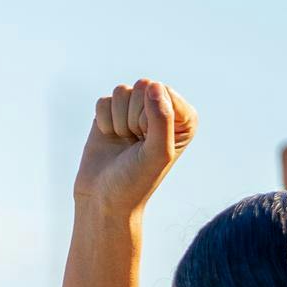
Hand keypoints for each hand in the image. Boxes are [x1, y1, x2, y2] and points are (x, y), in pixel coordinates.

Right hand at [72, 79, 196, 216]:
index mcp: (183, 118)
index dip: (149, 116)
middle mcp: (161, 110)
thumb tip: (153, 86)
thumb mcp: (157, 153)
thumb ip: (162, 118)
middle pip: (142, 87)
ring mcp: (134, 111)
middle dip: (132, 117)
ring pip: (121, 92)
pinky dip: (103, 122)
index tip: (148, 142)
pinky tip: (110, 139)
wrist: (103, 199)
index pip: (163, 91)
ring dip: (117, 121)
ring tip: (124, 142)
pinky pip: (103, 101)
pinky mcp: (111, 114)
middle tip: (135, 143)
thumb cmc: (135, 181)